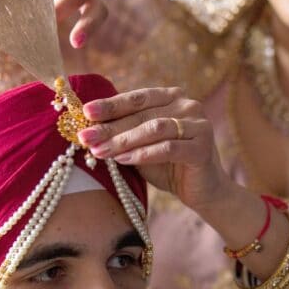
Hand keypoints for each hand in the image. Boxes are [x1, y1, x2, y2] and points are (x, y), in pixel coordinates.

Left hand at [80, 88, 229, 211]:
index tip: (86, 113)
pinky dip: (144, 154)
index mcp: (171, 98)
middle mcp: (187, 105)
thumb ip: (123, 134)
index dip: (111, 105)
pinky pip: (168, 148)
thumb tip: (88, 129)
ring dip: (124, 140)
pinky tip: (124, 159)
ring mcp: (198, 124)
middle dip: (111, 126)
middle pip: (142, 113)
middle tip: (86, 137)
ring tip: (100, 150)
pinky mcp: (202, 147)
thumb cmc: (168, 165)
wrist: (202, 190)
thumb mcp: (140, 146)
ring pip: (154, 128)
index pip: (137, 98)